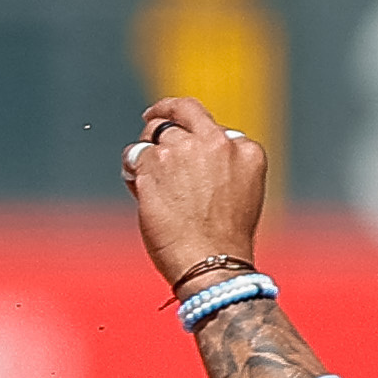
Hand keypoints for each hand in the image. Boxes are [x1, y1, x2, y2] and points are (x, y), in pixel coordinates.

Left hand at [122, 97, 270, 292]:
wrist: (212, 265)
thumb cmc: (226, 241)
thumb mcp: (243, 193)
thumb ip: (223, 166)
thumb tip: (193, 157)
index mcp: (245, 150)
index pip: (213, 126)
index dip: (195, 132)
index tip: (184, 133)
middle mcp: (215, 143)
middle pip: (182, 113)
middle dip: (165, 112)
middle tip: (151, 116)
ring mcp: (182, 151)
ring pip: (154, 133)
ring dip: (147, 149)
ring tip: (145, 172)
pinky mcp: (153, 165)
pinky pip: (134, 155)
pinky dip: (132, 169)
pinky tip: (137, 185)